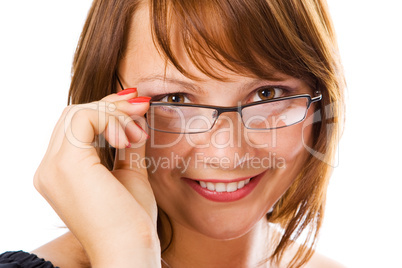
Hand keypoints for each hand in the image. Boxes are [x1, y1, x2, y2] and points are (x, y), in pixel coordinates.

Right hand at [34, 91, 160, 266]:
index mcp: (59, 174)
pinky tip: (128, 137)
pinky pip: (83, 119)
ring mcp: (53, 167)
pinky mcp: (67, 164)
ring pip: (76, 113)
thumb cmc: (130, 221)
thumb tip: (135, 117)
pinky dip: (110, 118)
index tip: (136, 108)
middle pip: (72, 115)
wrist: (130, 250)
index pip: (74, 126)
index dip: (105, 111)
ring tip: (138, 131)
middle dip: (110, 106)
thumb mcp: (129, 173)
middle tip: (141, 108)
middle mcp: (49, 169)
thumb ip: (128, 144)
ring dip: (113, 113)